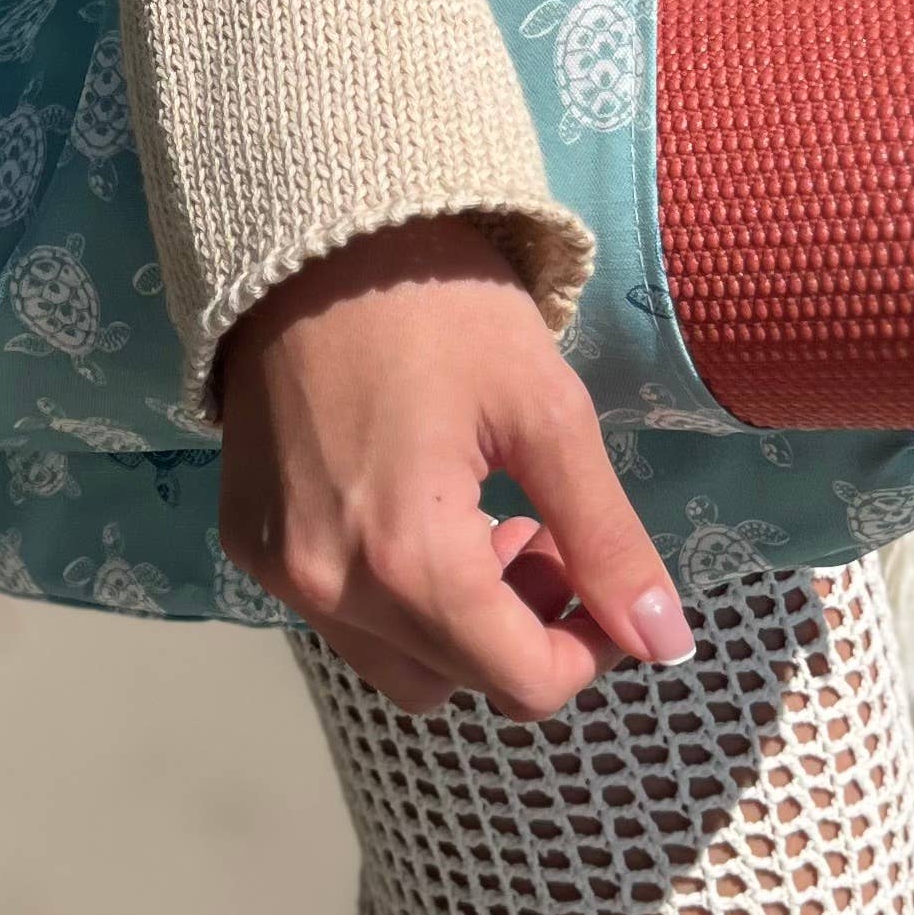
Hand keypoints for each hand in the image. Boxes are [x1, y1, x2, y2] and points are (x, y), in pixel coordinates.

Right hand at [215, 216, 697, 717]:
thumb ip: (607, 540)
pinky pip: (337, 614)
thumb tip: (667, 645)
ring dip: (457, 622)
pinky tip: (413, 502)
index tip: (599, 573)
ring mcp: (276, 571)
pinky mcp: (246, 542)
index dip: (589, 649)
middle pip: (461, 680)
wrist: (311, 231)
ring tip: (478, 517)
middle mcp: (329, 589)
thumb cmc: (442, 305)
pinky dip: (391, 590)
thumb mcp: (547, 412)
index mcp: (410, 560)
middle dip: (522, 627)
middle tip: (539, 525)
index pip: (523, 684)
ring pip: (397, 662)